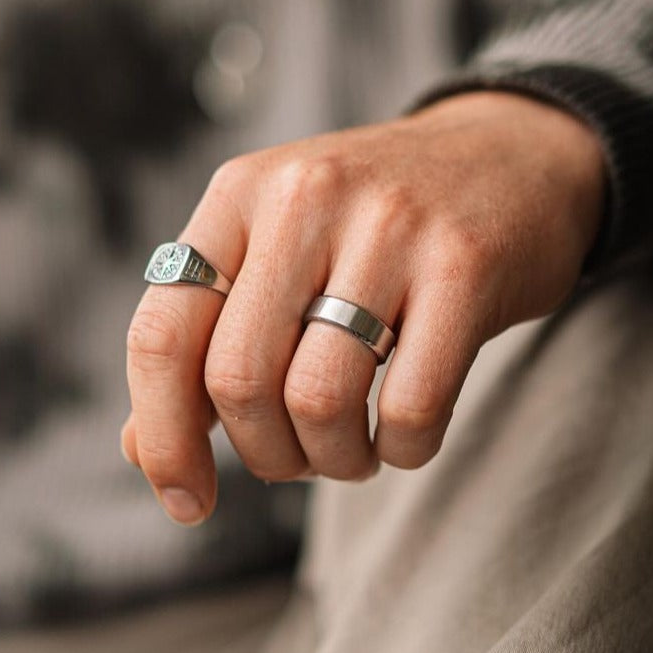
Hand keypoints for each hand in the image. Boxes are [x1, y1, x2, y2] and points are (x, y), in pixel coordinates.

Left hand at [121, 91, 606, 524]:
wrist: (509, 155)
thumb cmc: (376, 223)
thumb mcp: (278, 246)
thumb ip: (208, 337)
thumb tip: (143, 450)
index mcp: (240, 192)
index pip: (162, 331)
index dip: (162, 435)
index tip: (184, 498)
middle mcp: (305, 195)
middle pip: (238, 379)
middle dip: (262, 453)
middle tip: (297, 454)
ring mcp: (388, 225)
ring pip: (319, 400)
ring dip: (331, 459)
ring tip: (353, 446)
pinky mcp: (463, 264)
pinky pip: (411, 407)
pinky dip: (402, 450)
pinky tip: (405, 431)